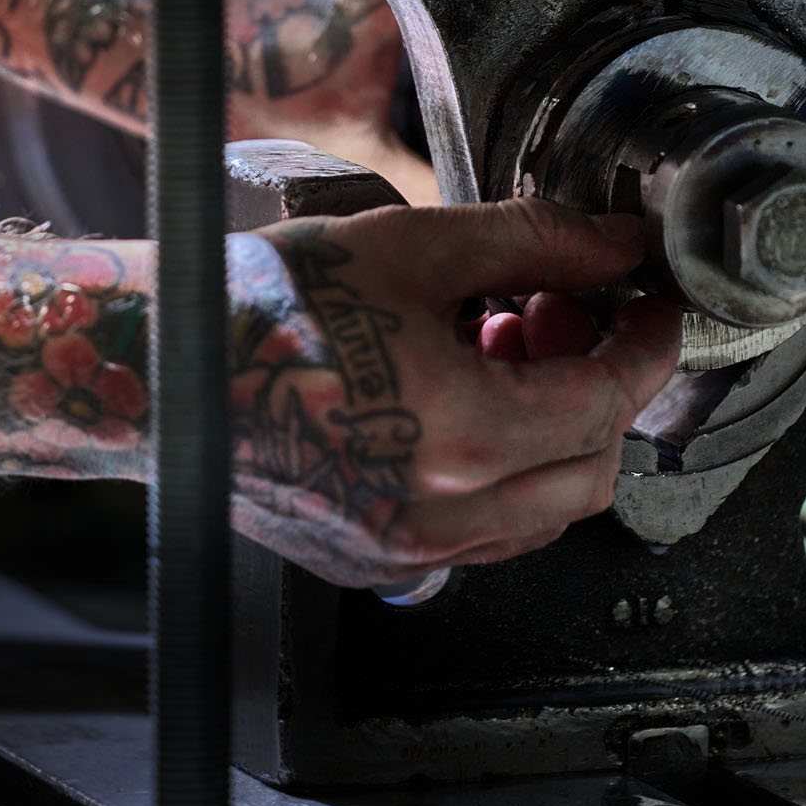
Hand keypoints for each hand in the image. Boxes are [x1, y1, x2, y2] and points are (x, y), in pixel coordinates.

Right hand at [227, 199, 681, 586]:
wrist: (156, 365)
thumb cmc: (260, 306)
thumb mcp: (411, 246)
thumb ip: (533, 244)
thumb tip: (613, 245)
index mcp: (463, 434)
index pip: (608, 402)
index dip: (645, 348)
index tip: (650, 310)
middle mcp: (440, 513)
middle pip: (589, 472)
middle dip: (596, 389)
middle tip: (557, 315)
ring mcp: (403, 549)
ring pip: (536, 514)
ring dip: (546, 434)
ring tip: (494, 349)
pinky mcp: (368, 560)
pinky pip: (474, 535)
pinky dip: (494, 473)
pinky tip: (451, 399)